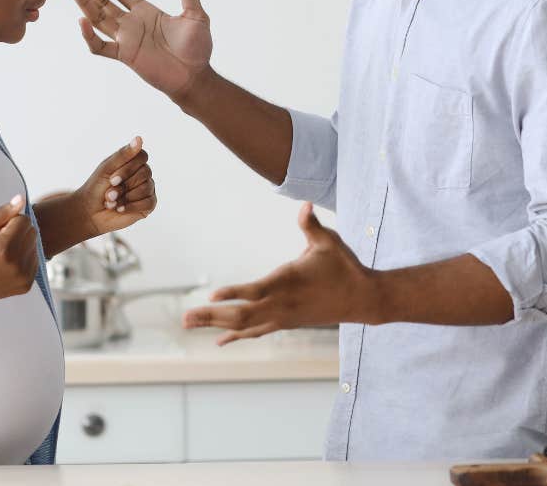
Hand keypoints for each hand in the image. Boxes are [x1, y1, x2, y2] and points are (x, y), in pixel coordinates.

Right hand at [0, 195, 39, 303]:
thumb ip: (1, 213)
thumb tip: (21, 199)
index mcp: (3, 248)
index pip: (24, 220)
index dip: (10, 222)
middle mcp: (16, 264)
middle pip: (32, 233)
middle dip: (18, 232)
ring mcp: (22, 277)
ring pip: (35, 247)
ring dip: (22, 246)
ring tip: (1, 254)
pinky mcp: (25, 285)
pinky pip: (34, 262)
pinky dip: (23, 259)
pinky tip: (6, 263)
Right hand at [69, 0, 212, 99]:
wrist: (196, 76)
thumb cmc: (197, 48)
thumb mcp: (195, 14)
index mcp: (145, 11)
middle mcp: (131, 23)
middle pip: (103, 1)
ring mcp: (126, 39)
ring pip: (97, 19)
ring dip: (83, 3)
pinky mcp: (125, 56)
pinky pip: (100, 46)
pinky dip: (88, 36)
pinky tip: (82, 21)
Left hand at [75, 136, 157, 235]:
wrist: (90, 211)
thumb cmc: (97, 187)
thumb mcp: (107, 168)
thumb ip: (123, 154)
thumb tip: (139, 138)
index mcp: (133, 161)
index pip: (142, 156)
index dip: (128, 168)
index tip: (112, 179)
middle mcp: (143, 173)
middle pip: (145, 173)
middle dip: (124, 185)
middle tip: (108, 194)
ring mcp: (147, 188)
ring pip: (146, 188)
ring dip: (125, 197)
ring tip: (111, 202)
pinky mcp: (148, 204)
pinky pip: (148, 202)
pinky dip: (131, 206)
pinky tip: (119, 208)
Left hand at [183, 203, 378, 345]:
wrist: (362, 300)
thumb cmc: (344, 267)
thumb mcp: (329, 242)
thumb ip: (311, 225)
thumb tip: (305, 205)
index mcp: (288, 281)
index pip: (256, 290)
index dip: (233, 293)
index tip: (212, 296)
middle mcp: (281, 304)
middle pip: (241, 314)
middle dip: (211, 316)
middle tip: (185, 318)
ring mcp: (282, 317)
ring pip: (244, 325)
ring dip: (215, 326)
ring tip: (189, 324)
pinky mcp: (285, 323)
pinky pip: (255, 332)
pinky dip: (236, 335)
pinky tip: (219, 341)